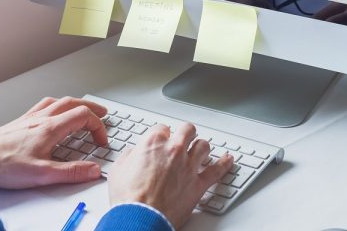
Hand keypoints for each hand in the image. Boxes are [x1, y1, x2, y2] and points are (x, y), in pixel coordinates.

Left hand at [0, 96, 107, 188]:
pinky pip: (46, 103)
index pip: (84, 116)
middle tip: (103, 114)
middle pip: (75, 103)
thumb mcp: (41, 174)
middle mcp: (43, 117)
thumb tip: (93, 170)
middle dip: (92, 108)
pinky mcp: (22, 119)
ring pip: (61, 101)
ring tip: (84, 108)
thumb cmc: (5, 165)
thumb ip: (70, 172)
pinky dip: (58, 103)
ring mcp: (32, 116)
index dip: (98, 127)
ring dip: (77, 103)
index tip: (101, 141)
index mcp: (51, 127)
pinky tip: (55, 109)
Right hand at [108, 122, 232, 228]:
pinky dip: (224, 164)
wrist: (140, 220)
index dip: (162, 134)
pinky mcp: (198, 183)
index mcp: (154, 143)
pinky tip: (228, 160)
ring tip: (200, 150)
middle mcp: (174, 149)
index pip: (162, 128)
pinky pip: (217, 170)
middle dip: (185, 133)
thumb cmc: (128, 199)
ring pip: (203, 145)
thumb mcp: (118, 170)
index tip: (162, 140)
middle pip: (187, 130)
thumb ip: (129, 156)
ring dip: (201, 147)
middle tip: (183, 139)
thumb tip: (133, 153)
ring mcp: (188, 165)